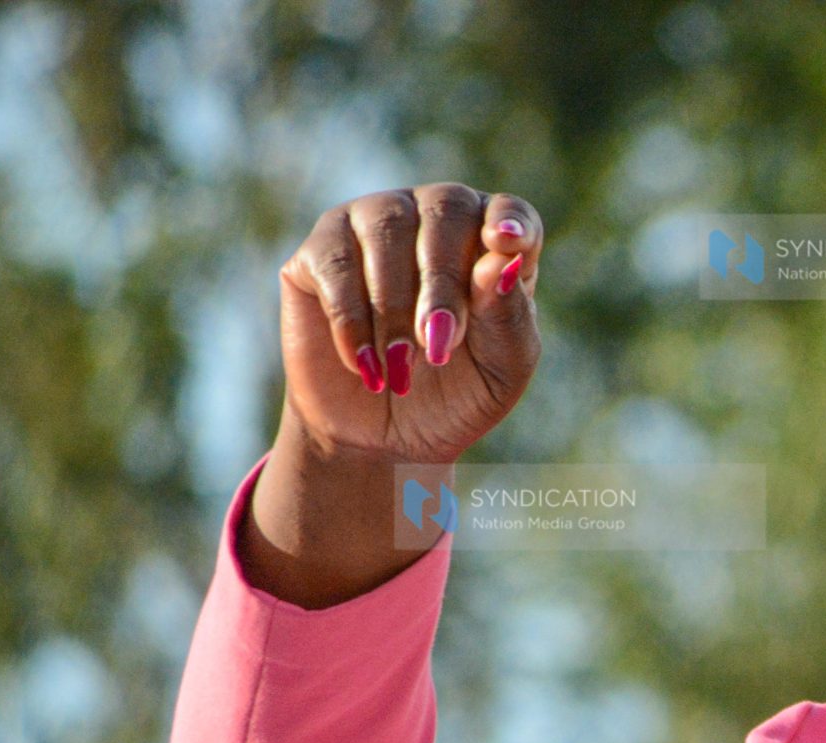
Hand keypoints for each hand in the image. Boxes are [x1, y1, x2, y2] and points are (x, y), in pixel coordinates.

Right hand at [240, 184, 543, 605]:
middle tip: (443, 347)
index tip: (511, 249)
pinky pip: (329, 260)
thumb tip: (509, 261)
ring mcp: (368, 229)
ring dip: (395, 302)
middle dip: (444, 282)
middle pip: (445, 212)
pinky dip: (349, 311)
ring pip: (385, 227)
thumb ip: (511, 318)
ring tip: (404, 369)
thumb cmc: (456, 405)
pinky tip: (366, 363)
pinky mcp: (313, 256)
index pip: (508, 212)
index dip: (511, 224)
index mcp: (489, 247)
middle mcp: (430, 223)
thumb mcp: (503, 373)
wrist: (384, 448)